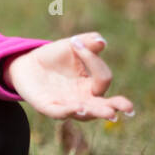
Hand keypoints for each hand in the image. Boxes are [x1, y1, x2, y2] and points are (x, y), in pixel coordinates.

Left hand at [5, 32, 134, 120]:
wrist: (26, 64)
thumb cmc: (54, 57)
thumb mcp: (71, 46)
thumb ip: (87, 43)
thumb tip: (101, 41)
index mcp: (92, 85)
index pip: (103, 78)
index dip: (94, 61)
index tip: (76, 43)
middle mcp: (83, 99)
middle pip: (103, 106)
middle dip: (116, 107)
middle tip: (128, 107)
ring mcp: (66, 105)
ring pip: (84, 113)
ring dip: (94, 112)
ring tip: (108, 112)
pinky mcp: (48, 107)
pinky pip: (59, 113)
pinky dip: (68, 111)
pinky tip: (77, 108)